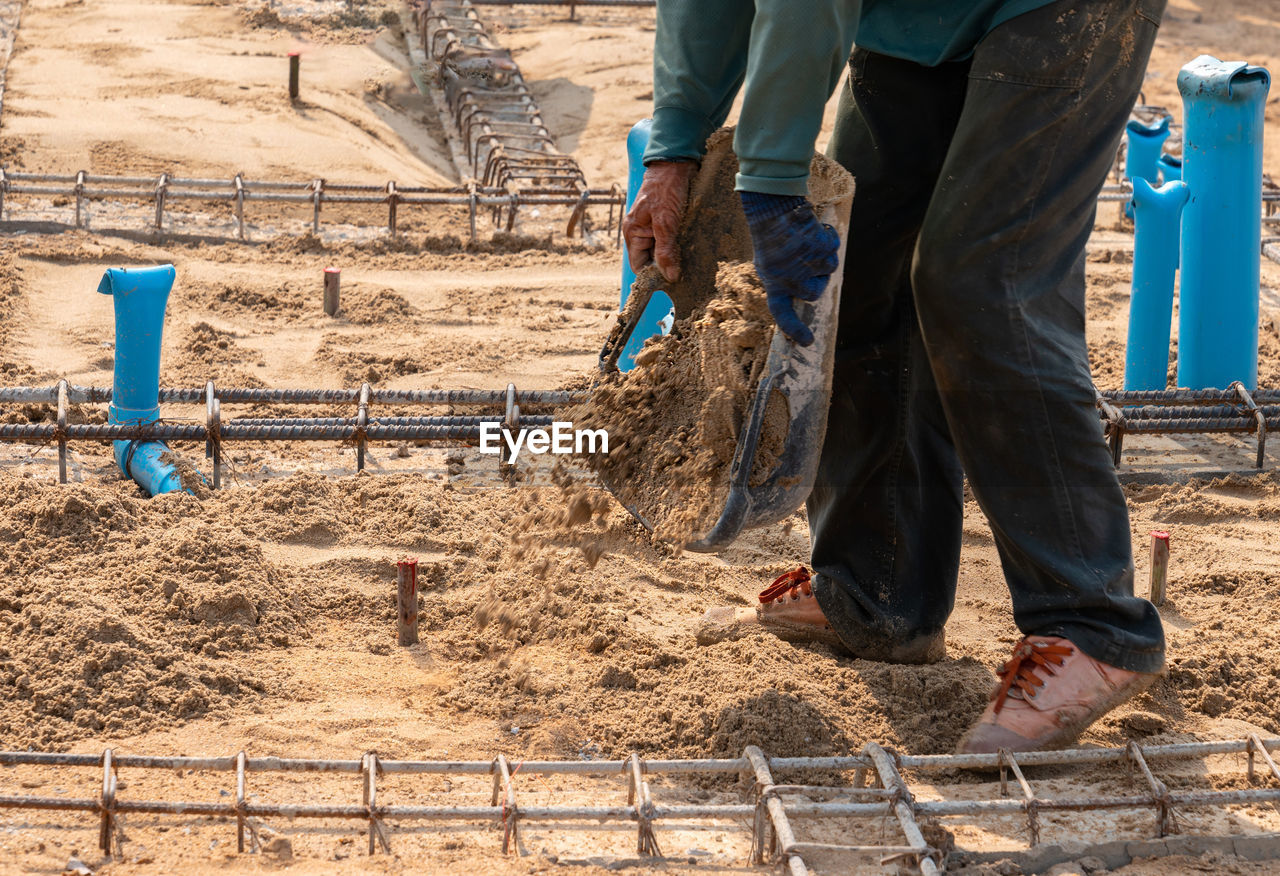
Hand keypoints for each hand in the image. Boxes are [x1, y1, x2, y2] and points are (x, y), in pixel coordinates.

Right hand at [622, 160, 697, 281]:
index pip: (639, 266)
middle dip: (666, 265)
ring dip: (675, 255)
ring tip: (690, 258)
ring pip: (662, 251)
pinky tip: (691, 246)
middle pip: (651, 260)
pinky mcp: (665, 221)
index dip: (653, 276)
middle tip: (685, 270)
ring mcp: (652, 227)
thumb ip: (666, 251)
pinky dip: (679, 244)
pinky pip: (670, 240)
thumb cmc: (666, 189)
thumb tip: (669, 277)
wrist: (676, 163)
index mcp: (632, 233)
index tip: (672, 280)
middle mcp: (640, 232)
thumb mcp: (666, 222)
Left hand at [740, 192, 839, 345]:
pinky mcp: (819, 247)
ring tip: (807, 240)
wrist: (771, 208)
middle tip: (810, 262)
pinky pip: (833, 248)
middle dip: (818, 280)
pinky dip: (828, 237)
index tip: (807, 342)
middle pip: (815, 293)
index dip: (795, 330)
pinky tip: (815, 229)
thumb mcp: (770, 263)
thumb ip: (785, 281)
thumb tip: (806, 295)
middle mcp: (789, 278)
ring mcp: (805, 265)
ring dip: (823, 255)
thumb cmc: (771, 236)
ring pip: (828, 269)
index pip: (782, 315)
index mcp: (773, 284)